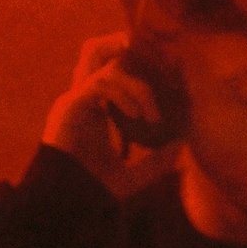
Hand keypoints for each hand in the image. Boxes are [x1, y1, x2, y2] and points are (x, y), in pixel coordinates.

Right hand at [43, 33, 179, 196]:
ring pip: (100, 60)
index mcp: (93, 106)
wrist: (65, 202)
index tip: (167, 77)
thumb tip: (181, 145)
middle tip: (155, 60)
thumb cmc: (93, 188)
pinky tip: (137, 115)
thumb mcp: (133, 175)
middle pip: (95, 50)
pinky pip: (100, 84)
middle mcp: (82, 96)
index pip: (111, 69)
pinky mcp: (70, 105)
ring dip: (133, 78)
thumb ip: (156, 162)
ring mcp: (74, 98)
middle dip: (122, 45)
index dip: (137, 65)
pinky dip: (123, 94)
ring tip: (150, 108)